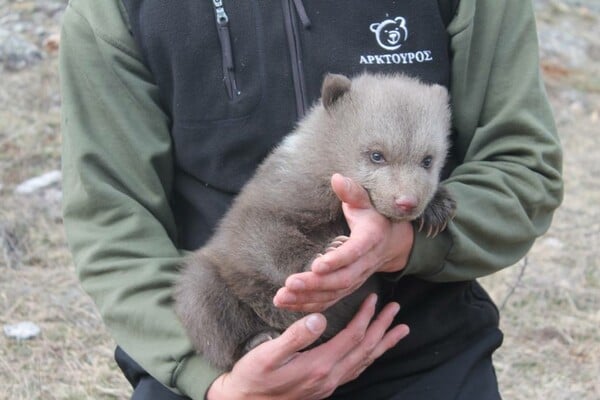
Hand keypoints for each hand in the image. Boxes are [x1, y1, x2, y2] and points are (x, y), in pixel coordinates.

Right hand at [206, 294, 408, 399]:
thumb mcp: (268, 354)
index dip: (365, 317)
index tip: (374, 298)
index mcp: (319, 365)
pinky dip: (369, 358)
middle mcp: (329, 378)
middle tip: (396, 310)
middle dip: (382, 328)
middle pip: (365, 350)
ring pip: (364, 362)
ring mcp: (328, 385)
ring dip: (382, 344)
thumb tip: (320, 318)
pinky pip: (355, 371)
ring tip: (399, 331)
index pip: (352, 337)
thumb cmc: (253, 376)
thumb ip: (295, 337)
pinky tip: (372, 353)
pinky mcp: (323, 387)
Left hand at [273, 174, 413, 312]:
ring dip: (307, 298)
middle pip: (341, 279)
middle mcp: (364, 264)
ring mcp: (356, 279)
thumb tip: (337, 178)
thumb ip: (352, 192)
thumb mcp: (366, 201)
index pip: (354, 253)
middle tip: (290, 284)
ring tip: (282, 297)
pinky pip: (328, 301)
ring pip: (333, 294)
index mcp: (370, 240)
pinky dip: (308, 306)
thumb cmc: (374, 216)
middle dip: (315, 284)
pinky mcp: (346, 288)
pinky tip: (287, 305)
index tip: (317, 265)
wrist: (391, 241)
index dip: (337, 260)